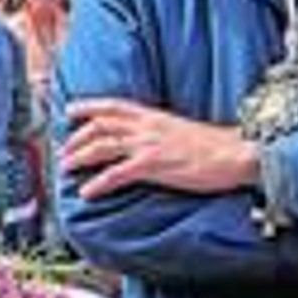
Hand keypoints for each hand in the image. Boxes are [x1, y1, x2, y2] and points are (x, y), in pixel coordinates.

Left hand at [60, 96, 258, 200]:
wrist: (235, 152)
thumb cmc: (214, 147)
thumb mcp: (179, 131)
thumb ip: (159, 132)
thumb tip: (146, 141)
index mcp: (153, 116)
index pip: (113, 105)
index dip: (89, 106)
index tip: (70, 110)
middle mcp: (146, 126)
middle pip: (101, 126)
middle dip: (77, 138)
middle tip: (63, 151)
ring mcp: (149, 144)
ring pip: (103, 147)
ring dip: (80, 157)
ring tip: (66, 168)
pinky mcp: (154, 165)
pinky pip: (117, 174)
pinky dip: (98, 183)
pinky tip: (87, 192)